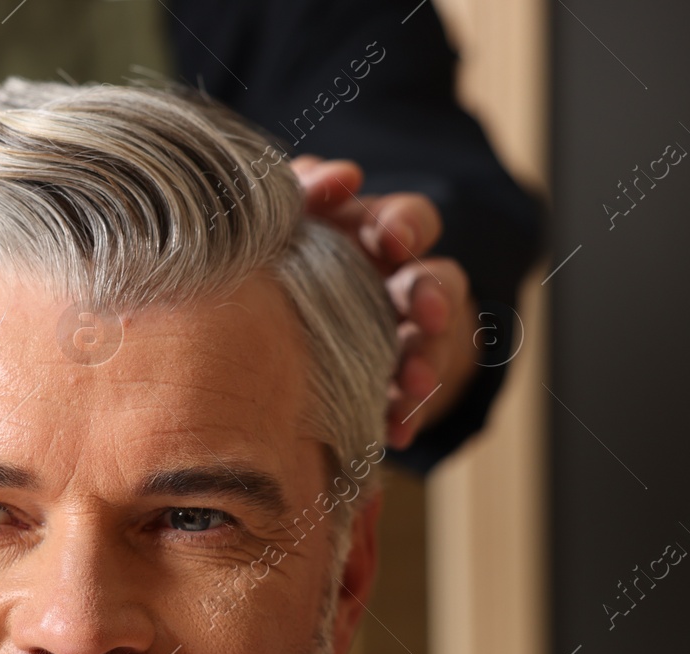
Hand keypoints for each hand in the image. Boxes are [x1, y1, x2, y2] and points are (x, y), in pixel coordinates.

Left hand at [294, 156, 479, 450]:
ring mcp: (405, 337)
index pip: (410, 221)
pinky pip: (410, 402)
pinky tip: (395, 429)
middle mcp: (401, 285)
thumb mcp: (290, 220)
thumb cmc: (283, 259)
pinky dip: (405, 414)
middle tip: (423, 311)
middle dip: (432, 295)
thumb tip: (340, 176)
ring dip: (427, 360)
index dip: (406, 225)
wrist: (264, 335)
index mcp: (376, 239)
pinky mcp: (395, 386)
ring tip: (414, 382)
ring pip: (433, 344)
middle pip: (438, 281)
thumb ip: (307, 189)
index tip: (390, 238)